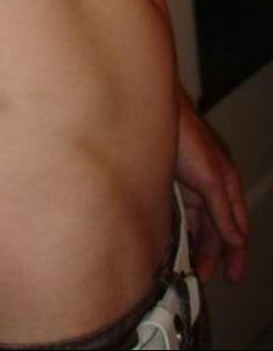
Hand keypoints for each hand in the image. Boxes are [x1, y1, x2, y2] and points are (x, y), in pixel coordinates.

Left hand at [174, 84, 249, 284]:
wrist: (153, 113)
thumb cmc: (185, 134)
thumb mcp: (209, 177)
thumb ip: (222, 209)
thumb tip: (236, 239)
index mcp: (226, 184)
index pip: (236, 227)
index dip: (235, 253)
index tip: (232, 276)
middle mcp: (211, 186)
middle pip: (216, 228)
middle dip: (213, 254)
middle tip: (204, 276)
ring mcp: (191, 184)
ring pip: (198, 222)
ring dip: (196, 243)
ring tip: (190, 264)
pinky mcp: (172, 182)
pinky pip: (181, 212)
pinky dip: (182, 229)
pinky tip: (176, 240)